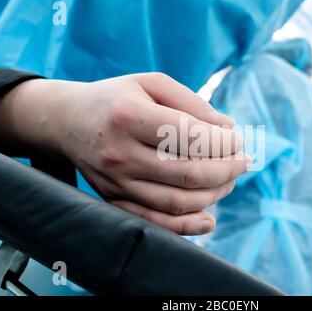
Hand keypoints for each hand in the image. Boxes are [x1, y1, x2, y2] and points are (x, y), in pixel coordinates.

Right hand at [0, 73, 249, 234]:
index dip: (224, 142)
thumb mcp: (152, 83)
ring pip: (177, 202)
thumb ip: (193, 103)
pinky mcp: (114, 201)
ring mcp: (116, 183)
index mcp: (128, 116)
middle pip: (188, 173)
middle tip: (243, 162)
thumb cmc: (117, 98)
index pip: (189, 137)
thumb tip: (229, 129)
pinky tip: (210, 219)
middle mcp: (120, 154)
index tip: (239, 140)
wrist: (68, 122)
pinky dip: (187, 227)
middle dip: (227, 170)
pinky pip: (156, 223)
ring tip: (229, 180)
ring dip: (214, 194)